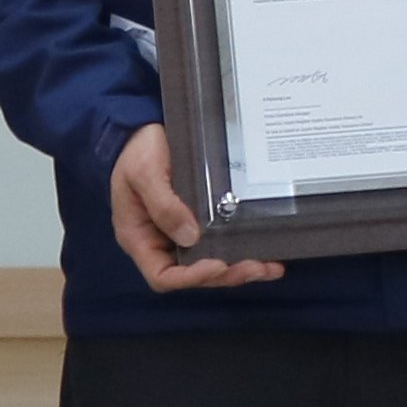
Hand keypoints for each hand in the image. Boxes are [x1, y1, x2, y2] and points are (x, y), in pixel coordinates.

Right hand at [109, 124, 282, 293]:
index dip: (190, 278)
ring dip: (240, 268)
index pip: (162, 276)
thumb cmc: (137, 152)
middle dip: (226, 274)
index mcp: (140, 238)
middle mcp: (162, 242)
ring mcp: (183, 234)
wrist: (147, 129)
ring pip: (212, 264)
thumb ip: (164, 205)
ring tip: (269, 267)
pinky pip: (221, 243)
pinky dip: (244, 251)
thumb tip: (189, 236)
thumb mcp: (144, 173)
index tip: (217, 265)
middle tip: (255, 266)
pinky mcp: (202, 222)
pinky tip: (268, 254)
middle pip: (193, 274)